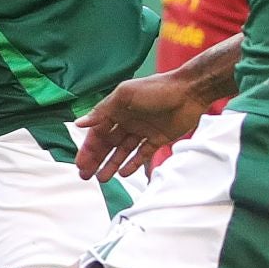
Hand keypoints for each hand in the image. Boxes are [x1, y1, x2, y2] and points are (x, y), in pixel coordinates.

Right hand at [74, 69, 208, 180]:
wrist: (189, 92)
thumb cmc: (156, 89)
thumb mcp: (125, 95)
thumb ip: (103, 110)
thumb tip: (79, 123)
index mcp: (117, 109)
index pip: (98, 132)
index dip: (89, 148)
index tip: (80, 164)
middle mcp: (128, 121)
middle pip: (108, 144)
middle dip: (96, 159)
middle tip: (86, 175)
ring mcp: (143, 131)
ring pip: (123, 151)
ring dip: (112, 164)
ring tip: (102, 178)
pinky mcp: (158, 139)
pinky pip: (142, 155)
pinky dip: (133, 164)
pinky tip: (124, 173)